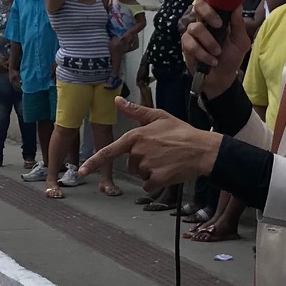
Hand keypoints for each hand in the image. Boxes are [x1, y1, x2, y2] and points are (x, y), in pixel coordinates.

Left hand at [84, 99, 220, 185]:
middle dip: (142, 162)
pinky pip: (149, 186)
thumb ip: (135, 111)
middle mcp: (138, 152)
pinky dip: (157, 183)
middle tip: (161, 153)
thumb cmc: (182, 132)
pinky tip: (169, 172)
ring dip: (151, 172)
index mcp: (135, 137)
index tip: (82, 171)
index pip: (109, 151)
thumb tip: (116, 100)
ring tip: (167, 161)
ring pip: (140, 175)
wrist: (203, 149)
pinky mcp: (158, 179)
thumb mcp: (158, 116)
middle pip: (130, 165)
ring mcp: (148, 166)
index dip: (94, 162)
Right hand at [181, 0, 252, 98]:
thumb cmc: (231, 57)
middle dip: (208, 13)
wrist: (223, 78)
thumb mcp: (240, 41)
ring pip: (195, 27)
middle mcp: (203, 21)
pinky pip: (190, 43)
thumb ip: (238, 23)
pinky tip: (211, 60)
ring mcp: (193, 33)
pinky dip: (203, 53)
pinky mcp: (186, 46)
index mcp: (217, 17)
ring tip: (217, 52)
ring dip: (209, 41)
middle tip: (219, 24)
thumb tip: (237, 5)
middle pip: (198, 6)